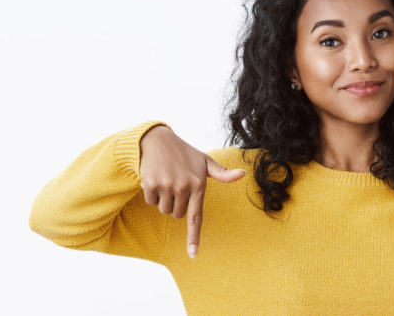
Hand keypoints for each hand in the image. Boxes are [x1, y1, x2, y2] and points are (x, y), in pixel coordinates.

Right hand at [139, 125, 246, 258]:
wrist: (157, 139)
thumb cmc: (184, 153)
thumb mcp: (205, 161)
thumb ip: (222, 173)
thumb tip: (243, 174)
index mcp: (199, 184)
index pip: (196, 217)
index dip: (194, 237)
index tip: (192, 254)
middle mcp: (183, 186)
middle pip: (178, 215)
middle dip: (176, 204)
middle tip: (176, 184)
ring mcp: (166, 185)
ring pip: (164, 210)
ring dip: (163, 199)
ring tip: (166, 180)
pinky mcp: (150, 184)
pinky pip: (151, 202)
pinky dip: (151, 194)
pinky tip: (155, 178)